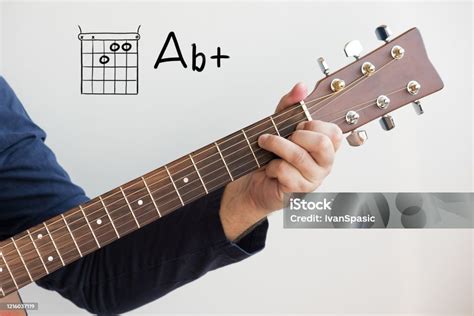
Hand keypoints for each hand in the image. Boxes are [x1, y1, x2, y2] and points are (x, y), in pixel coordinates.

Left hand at [219, 83, 342, 239]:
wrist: (253, 183)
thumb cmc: (271, 156)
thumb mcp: (280, 125)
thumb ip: (291, 105)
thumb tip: (301, 87)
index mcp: (326, 148)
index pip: (334, 132)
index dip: (313, 125)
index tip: (297, 126)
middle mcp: (324, 164)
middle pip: (321, 143)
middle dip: (296, 135)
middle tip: (283, 135)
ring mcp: (313, 179)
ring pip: (299, 156)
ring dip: (276, 145)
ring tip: (264, 144)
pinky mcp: (298, 191)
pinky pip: (285, 171)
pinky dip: (271, 166)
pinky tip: (270, 169)